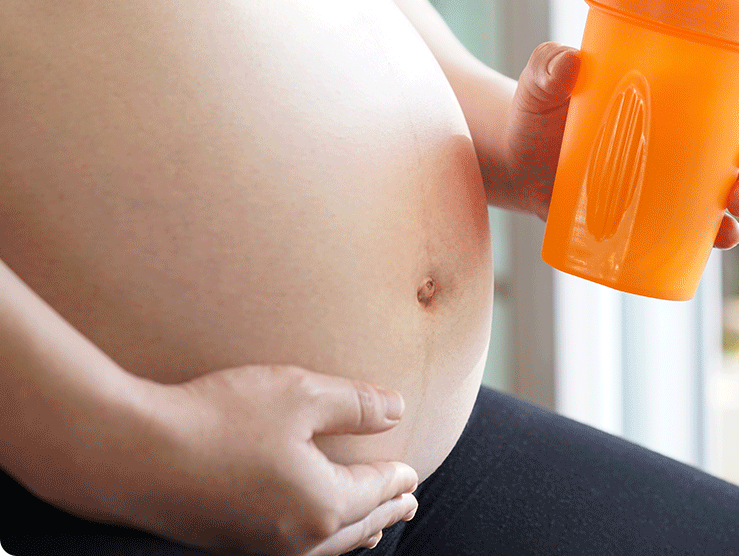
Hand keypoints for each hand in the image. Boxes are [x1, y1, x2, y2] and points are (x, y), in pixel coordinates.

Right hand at [45, 365, 418, 555]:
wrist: (131, 454)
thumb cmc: (220, 419)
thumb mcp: (301, 395)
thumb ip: (356, 404)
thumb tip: (396, 410)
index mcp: (325, 505)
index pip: (377, 490)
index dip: (397, 477)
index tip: (412, 473)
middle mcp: (299, 539)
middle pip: (358, 527)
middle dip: (385, 513)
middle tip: (407, 505)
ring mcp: (261, 548)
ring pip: (326, 546)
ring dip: (355, 531)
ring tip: (371, 526)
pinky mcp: (229, 545)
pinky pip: (294, 548)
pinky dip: (318, 538)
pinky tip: (309, 524)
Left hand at [505, 42, 738, 247]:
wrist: (516, 163)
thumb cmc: (536, 112)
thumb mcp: (540, 84)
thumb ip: (548, 68)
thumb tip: (570, 64)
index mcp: (672, 86)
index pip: (733, 74)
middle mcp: (684, 129)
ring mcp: (674, 173)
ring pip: (732, 181)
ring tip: (737, 200)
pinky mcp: (658, 211)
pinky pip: (703, 225)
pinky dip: (720, 232)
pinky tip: (724, 236)